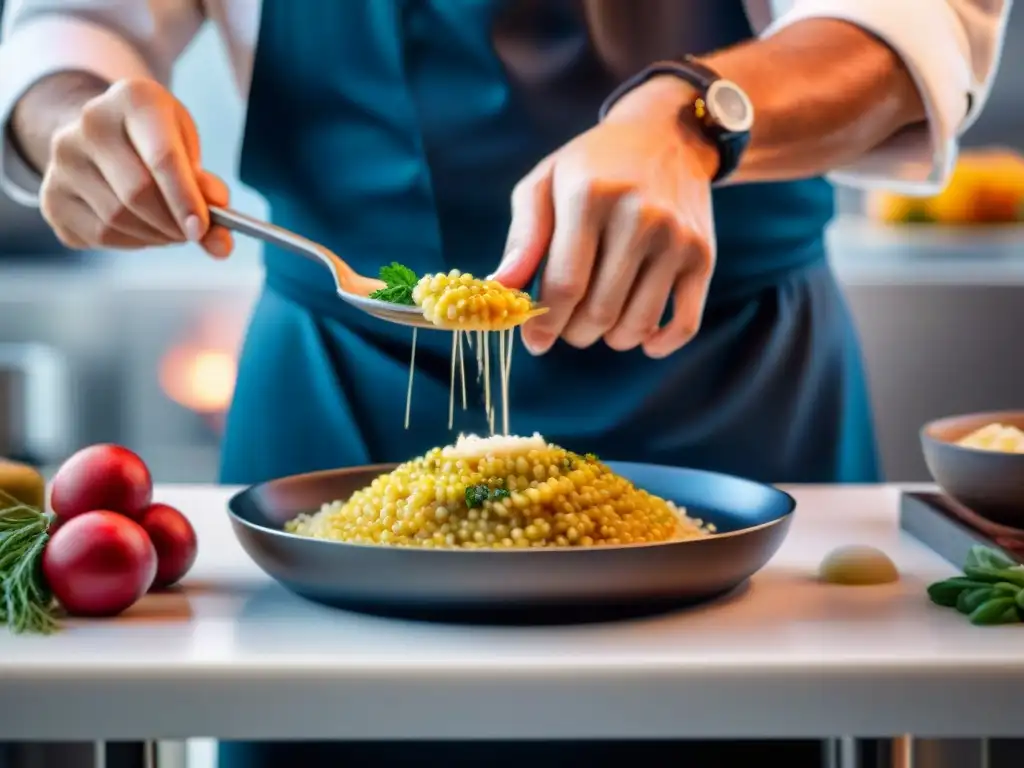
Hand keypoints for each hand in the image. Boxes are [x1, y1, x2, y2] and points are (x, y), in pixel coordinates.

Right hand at [39, 78, 232, 257]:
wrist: (100, 132)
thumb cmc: (156, 139)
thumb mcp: (189, 147)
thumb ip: (207, 188)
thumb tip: (219, 238)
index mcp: (133, 99)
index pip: (162, 157)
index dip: (186, 200)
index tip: (203, 229)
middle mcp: (89, 123)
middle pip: (137, 194)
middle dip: (173, 224)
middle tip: (194, 233)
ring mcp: (62, 160)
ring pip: (117, 220)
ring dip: (156, 236)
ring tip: (170, 226)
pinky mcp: (51, 196)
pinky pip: (99, 235)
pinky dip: (132, 242)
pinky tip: (142, 228)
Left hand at [493, 77, 717, 357]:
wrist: (669, 136)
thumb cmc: (594, 166)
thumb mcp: (546, 183)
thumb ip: (523, 237)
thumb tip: (501, 288)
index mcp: (591, 196)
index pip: (565, 284)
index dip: (545, 323)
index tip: (534, 341)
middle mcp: (639, 216)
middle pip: (599, 311)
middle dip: (575, 332)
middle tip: (568, 326)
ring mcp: (676, 238)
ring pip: (637, 323)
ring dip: (611, 339)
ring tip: (598, 323)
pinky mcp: (702, 255)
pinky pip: (684, 322)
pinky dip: (658, 344)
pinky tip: (641, 339)